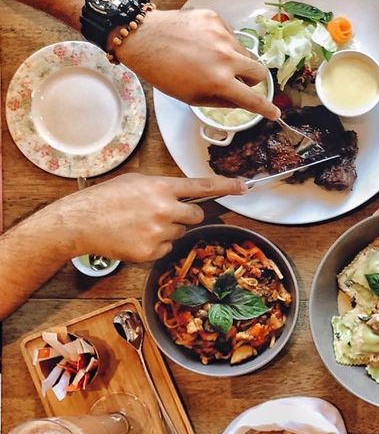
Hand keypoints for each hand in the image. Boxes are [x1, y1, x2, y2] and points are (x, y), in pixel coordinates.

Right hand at [57, 173, 246, 261]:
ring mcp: (160, 233)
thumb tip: (183, 194)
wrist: (80, 222)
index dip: (226, 186)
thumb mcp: (136, 182)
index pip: (202, 186)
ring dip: (169, 230)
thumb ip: (163, 187)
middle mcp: (165, 209)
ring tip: (141, 224)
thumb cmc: (106, 199)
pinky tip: (137, 237)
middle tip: (164, 213)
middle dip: (187, 214)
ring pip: (181, 232)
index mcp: (161, 187)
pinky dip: (156, 245)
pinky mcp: (152, 252)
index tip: (243, 187)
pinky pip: (167, 249)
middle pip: (197, 214)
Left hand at [116, 9, 279, 118]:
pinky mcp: (215, 19)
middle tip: (238, 81)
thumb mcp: (193, 97)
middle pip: (259, 72)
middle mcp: (226, 57)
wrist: (144, 38)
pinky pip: (230, 36)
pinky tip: (204, 44)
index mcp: (220, 82)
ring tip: (212, 60)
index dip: (266, 109)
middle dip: (253, 80)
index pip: (253, 99)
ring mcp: (222, 35)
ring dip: (236, 60)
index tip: (274, 113)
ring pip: (244, 53)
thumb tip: (240, 99)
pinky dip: (223, 43)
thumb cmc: (165, 74)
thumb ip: (221, 100)